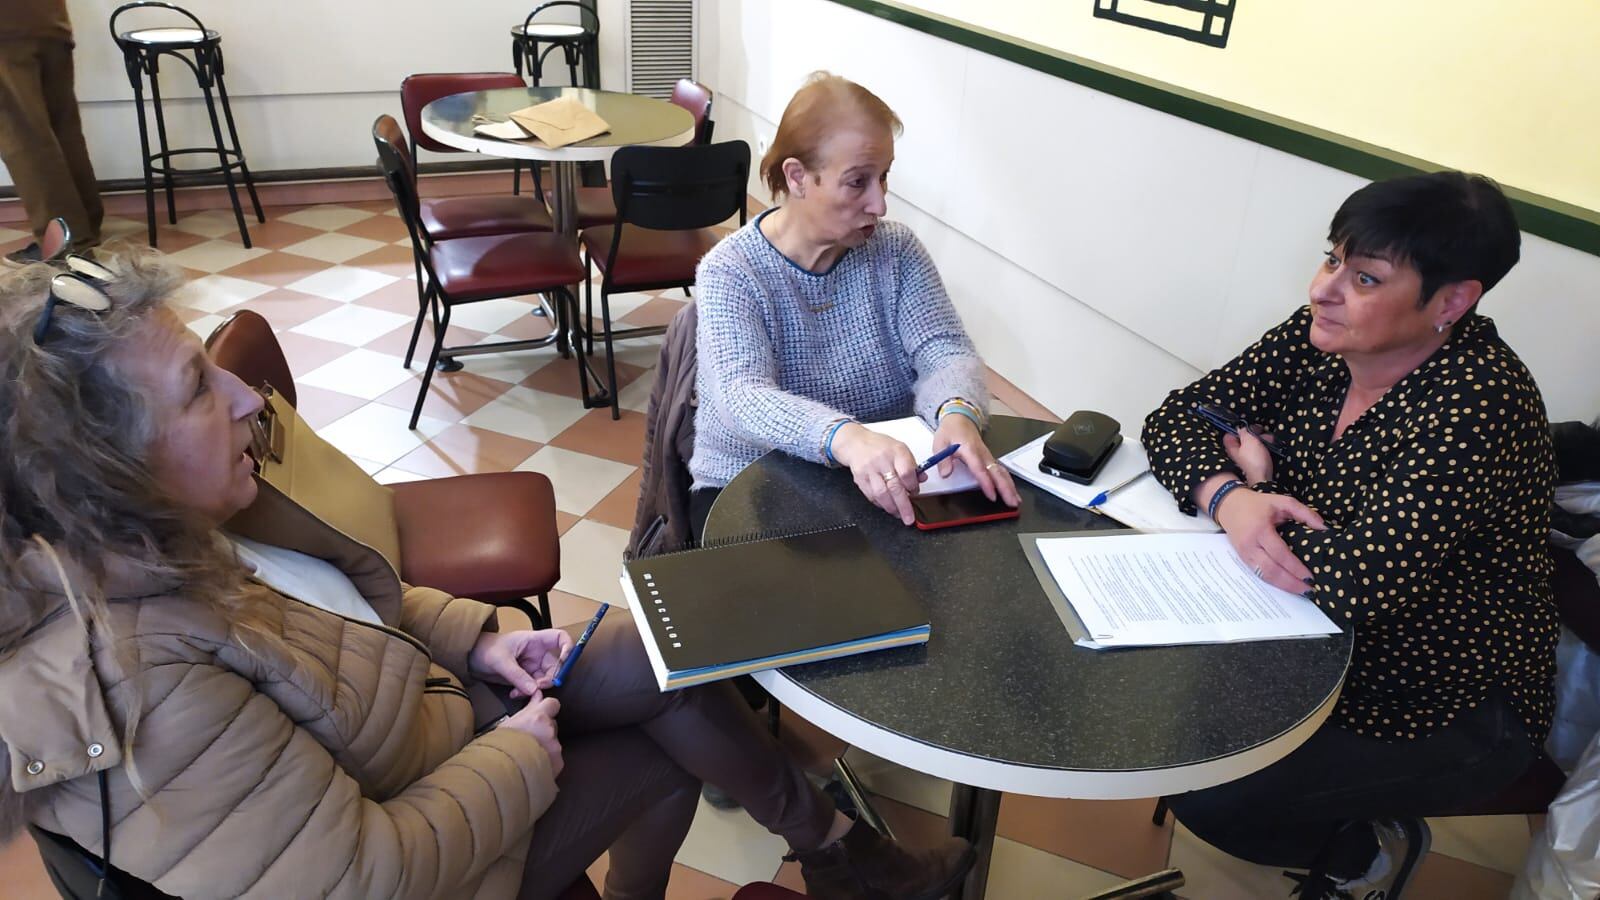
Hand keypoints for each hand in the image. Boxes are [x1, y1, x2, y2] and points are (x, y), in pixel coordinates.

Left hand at [470, 629, 575, 698]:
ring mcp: (531, 666)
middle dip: (550, 678)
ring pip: (544, 679)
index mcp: (534, 640)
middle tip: (538, 687)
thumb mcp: (501, 661)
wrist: (470, 658)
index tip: (566, 662)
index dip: (568, 648)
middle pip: (556, 665)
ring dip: (535, 688)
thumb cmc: (485, 649)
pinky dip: (526, 693)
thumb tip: (534, 690)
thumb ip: (518, 676)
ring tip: (518, 693)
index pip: (560, 638)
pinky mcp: (524, 678)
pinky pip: (533, 687)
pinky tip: (514, 694)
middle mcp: (537, 653)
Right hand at [499, 693, 562, 777]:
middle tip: (529, 739)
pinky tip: (534, 764)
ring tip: (528, 754)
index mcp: (538, 718)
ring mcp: (555, 748)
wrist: (500, 772)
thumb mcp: (510, 723)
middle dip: (544, 730)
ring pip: (554, 742)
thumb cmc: (499, 746)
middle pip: (552, 725)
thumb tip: (538, 696)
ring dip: (545, 746)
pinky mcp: (558, 763)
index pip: (553, 704)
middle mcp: (550, 731)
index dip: (547, 708)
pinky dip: (547, 760)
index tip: (541, 714)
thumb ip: (528, 709)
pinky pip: (555, 758)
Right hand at [830, 423, 920, 525]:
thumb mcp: (900, 449)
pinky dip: (880, 504)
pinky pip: (871, 496)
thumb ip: (912, 464)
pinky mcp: (860, 479)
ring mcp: (869, 470)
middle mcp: (882, 460)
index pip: (907, 473)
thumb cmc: (880, 446)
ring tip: (898, 514)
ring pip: (882, 494)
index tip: (915, 492)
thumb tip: (921, 479)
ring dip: (892, 507)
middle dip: (904, 506)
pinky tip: (887, 506)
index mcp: (896, 451)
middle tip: (909, 517)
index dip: (913, 486)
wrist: (855, 443)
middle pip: (895, 487)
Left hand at [933, 414, 1019, 506]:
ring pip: (1001, 472)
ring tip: (1015, 501)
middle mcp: (982, 453)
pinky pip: (1000, 471)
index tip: (992, 495)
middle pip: (996, 472)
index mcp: (970, 449)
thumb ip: (943, 459)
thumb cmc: (951, 431)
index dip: (986, 483)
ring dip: (1010, 486)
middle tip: (1012, 503)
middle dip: (1005, 488)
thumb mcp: (940, 443)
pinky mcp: (989, 458)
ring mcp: (987, 456)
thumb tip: (946, 474)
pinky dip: (1007, 481)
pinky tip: (1011, 491)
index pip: (980, 469)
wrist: (960, 418)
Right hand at [1211, 486, 1325, 594]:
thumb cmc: (1258, 504)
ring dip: (1283, 586)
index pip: (1279, 553)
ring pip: (1264, 575)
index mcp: (1260, 530)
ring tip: (1301, 591)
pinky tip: (1287, 585)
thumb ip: (1304, 513)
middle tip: (1309, 590)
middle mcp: (1250, 545)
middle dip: (1291, 583)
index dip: (1295, 567)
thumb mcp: (1282, 502)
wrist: (1229, 505)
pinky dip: (1274, 582)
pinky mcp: (1243, 559)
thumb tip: (1324, 528)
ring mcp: (1244, 554)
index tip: (1310, 577)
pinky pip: (1259, 574)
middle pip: (1271, 570)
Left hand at [1222, 427, 1274, 483]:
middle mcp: (1237, 453)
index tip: (1247, 426)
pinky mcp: (1254, 462)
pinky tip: (1270, 446)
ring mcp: (1246, 458)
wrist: (1262, 478)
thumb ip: (1244, 432)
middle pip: (1243, 439)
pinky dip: (1264, 447)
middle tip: (1261, 431)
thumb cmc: (1254, 460)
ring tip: (1269, 439)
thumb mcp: (1249, 440)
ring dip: (1260, 440)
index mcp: (1232, 447)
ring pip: (1252, 444)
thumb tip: (1242, 428)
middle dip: (1253, 433)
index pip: (1229, 434)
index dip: (1238, 429)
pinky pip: (1258, 451)